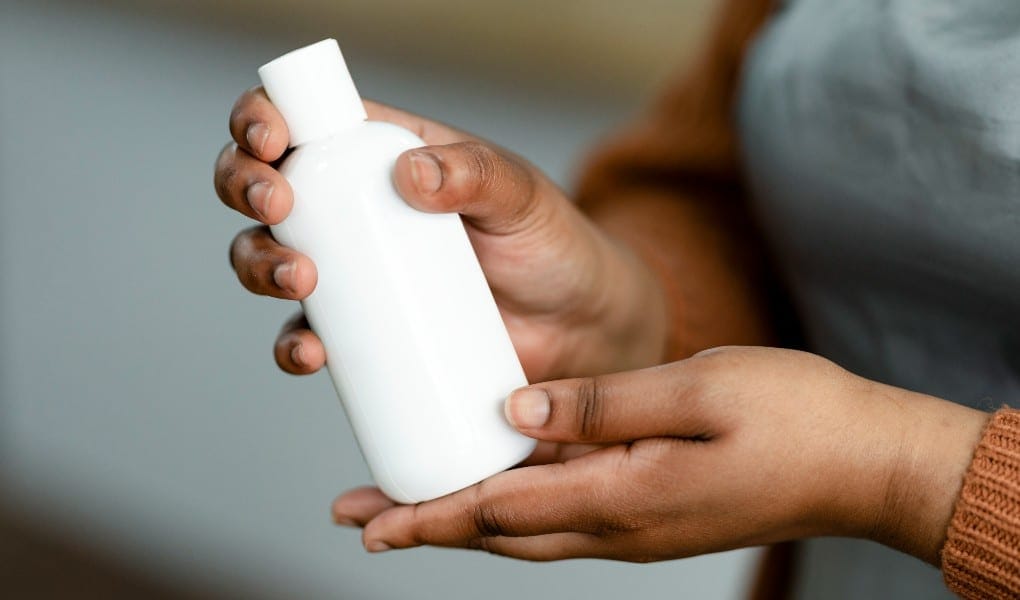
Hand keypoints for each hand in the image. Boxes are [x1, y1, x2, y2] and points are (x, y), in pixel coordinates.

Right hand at [214, 88, 666, 380]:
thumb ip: (478, 172)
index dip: (262, 116)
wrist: (578, 327)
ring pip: (269, 258)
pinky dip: (293, 346)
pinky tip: (310, 353)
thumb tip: (411, 173)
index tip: (269, 140)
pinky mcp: (365, 333)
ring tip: (299, 280)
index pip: (302, 117)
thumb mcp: (522, 195)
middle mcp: (354, 208)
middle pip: (264, 185)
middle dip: (244, 187)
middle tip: (277, 209)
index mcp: (381, 152)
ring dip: (257, 265)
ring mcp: (354, 273)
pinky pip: (307, 336)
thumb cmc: (552, 244)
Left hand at [334, 347, 987, 564]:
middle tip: (365, 523)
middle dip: (429, 526)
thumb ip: (602, 404)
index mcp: (622, 495)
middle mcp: (620, 527)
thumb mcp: (698, 391)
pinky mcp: (655, 515)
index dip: (429, 512)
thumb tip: (514, 405)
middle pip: (501, 533)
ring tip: (414, 512)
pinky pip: (564, 521)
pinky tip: (504, 492)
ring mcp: (639, 528)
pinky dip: (515, 513)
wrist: (866, 464)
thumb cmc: (794, 417)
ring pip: (529, 534)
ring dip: (466, 523)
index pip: (500, 509)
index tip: (369, 520)